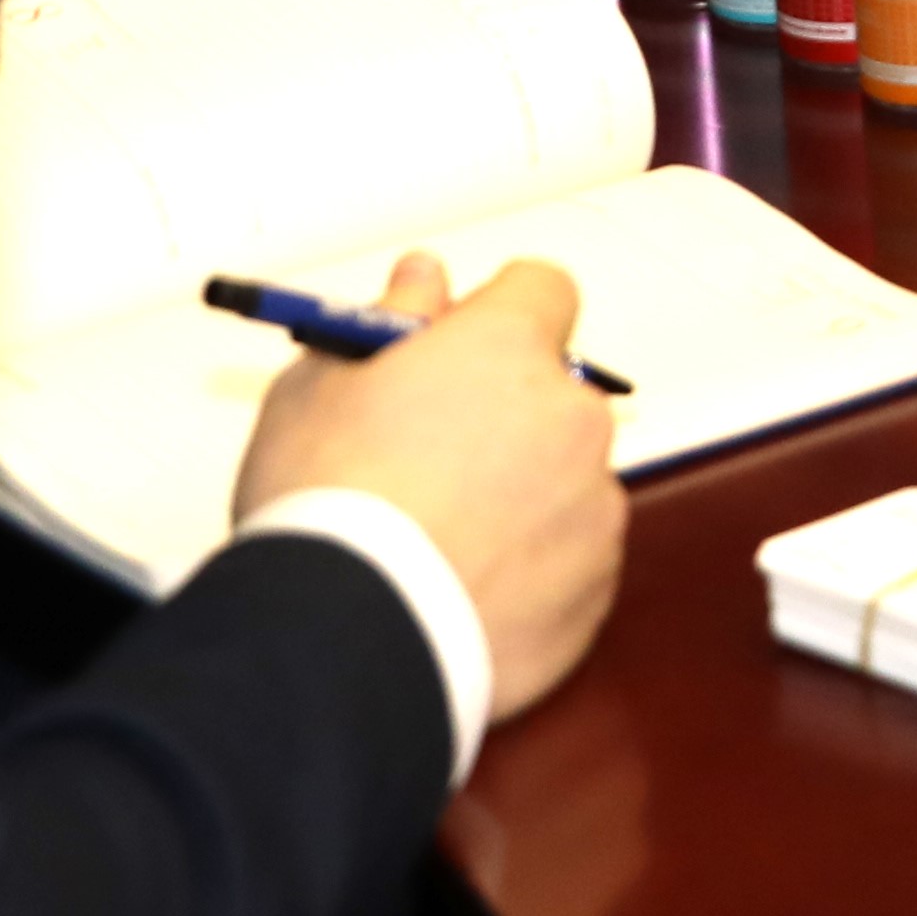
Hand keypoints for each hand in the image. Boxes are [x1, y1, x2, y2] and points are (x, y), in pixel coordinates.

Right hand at [234, 252, 630, 715]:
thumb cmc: (324, 502)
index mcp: (507, 349)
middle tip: (425, 461)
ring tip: (436, 542)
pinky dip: (531, 571)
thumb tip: (424, 278)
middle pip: (553, 394)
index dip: (497, 316)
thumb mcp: (322, 382)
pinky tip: (462, 592)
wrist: (345, 638)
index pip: (542, 290)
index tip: (455, 349)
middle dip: (503, 414)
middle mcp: (570, 418)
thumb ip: (389, 317)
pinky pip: (570, 561)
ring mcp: (593, 508)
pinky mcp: (595, 590)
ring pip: (564, 481)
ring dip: (521, 496)